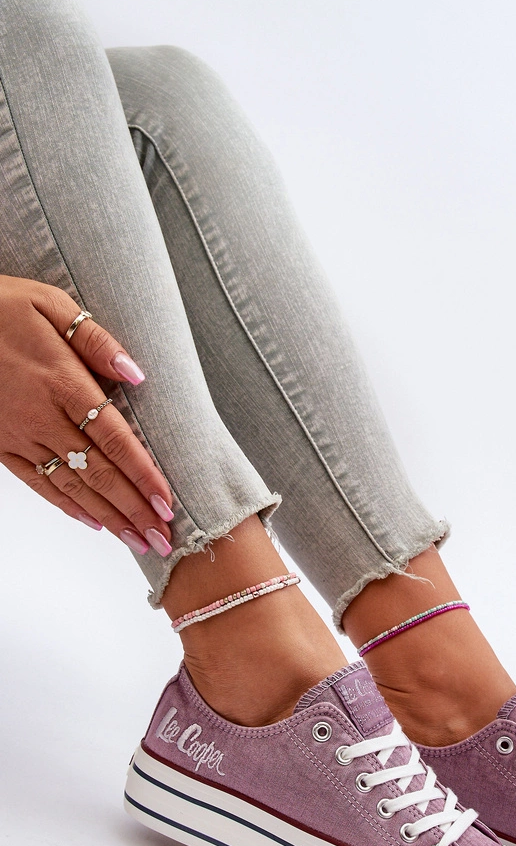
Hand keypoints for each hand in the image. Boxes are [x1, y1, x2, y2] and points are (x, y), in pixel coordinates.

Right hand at [0, 275, 172, 555]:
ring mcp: (20, 435)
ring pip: (73, 486)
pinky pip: (38, 483)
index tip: (167, 502)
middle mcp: (43, 417)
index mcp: (62, 382)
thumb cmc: (0, 308)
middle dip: (134, 509)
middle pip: (98, 472)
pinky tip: (94, 523)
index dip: (142, 474)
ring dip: (109, 517)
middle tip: (165, 539)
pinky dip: (68, 506)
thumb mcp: (50, 305)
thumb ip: (95, 340)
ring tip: (139, 540)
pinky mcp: (1, 445)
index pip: (114, 438)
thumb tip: (137, 373)